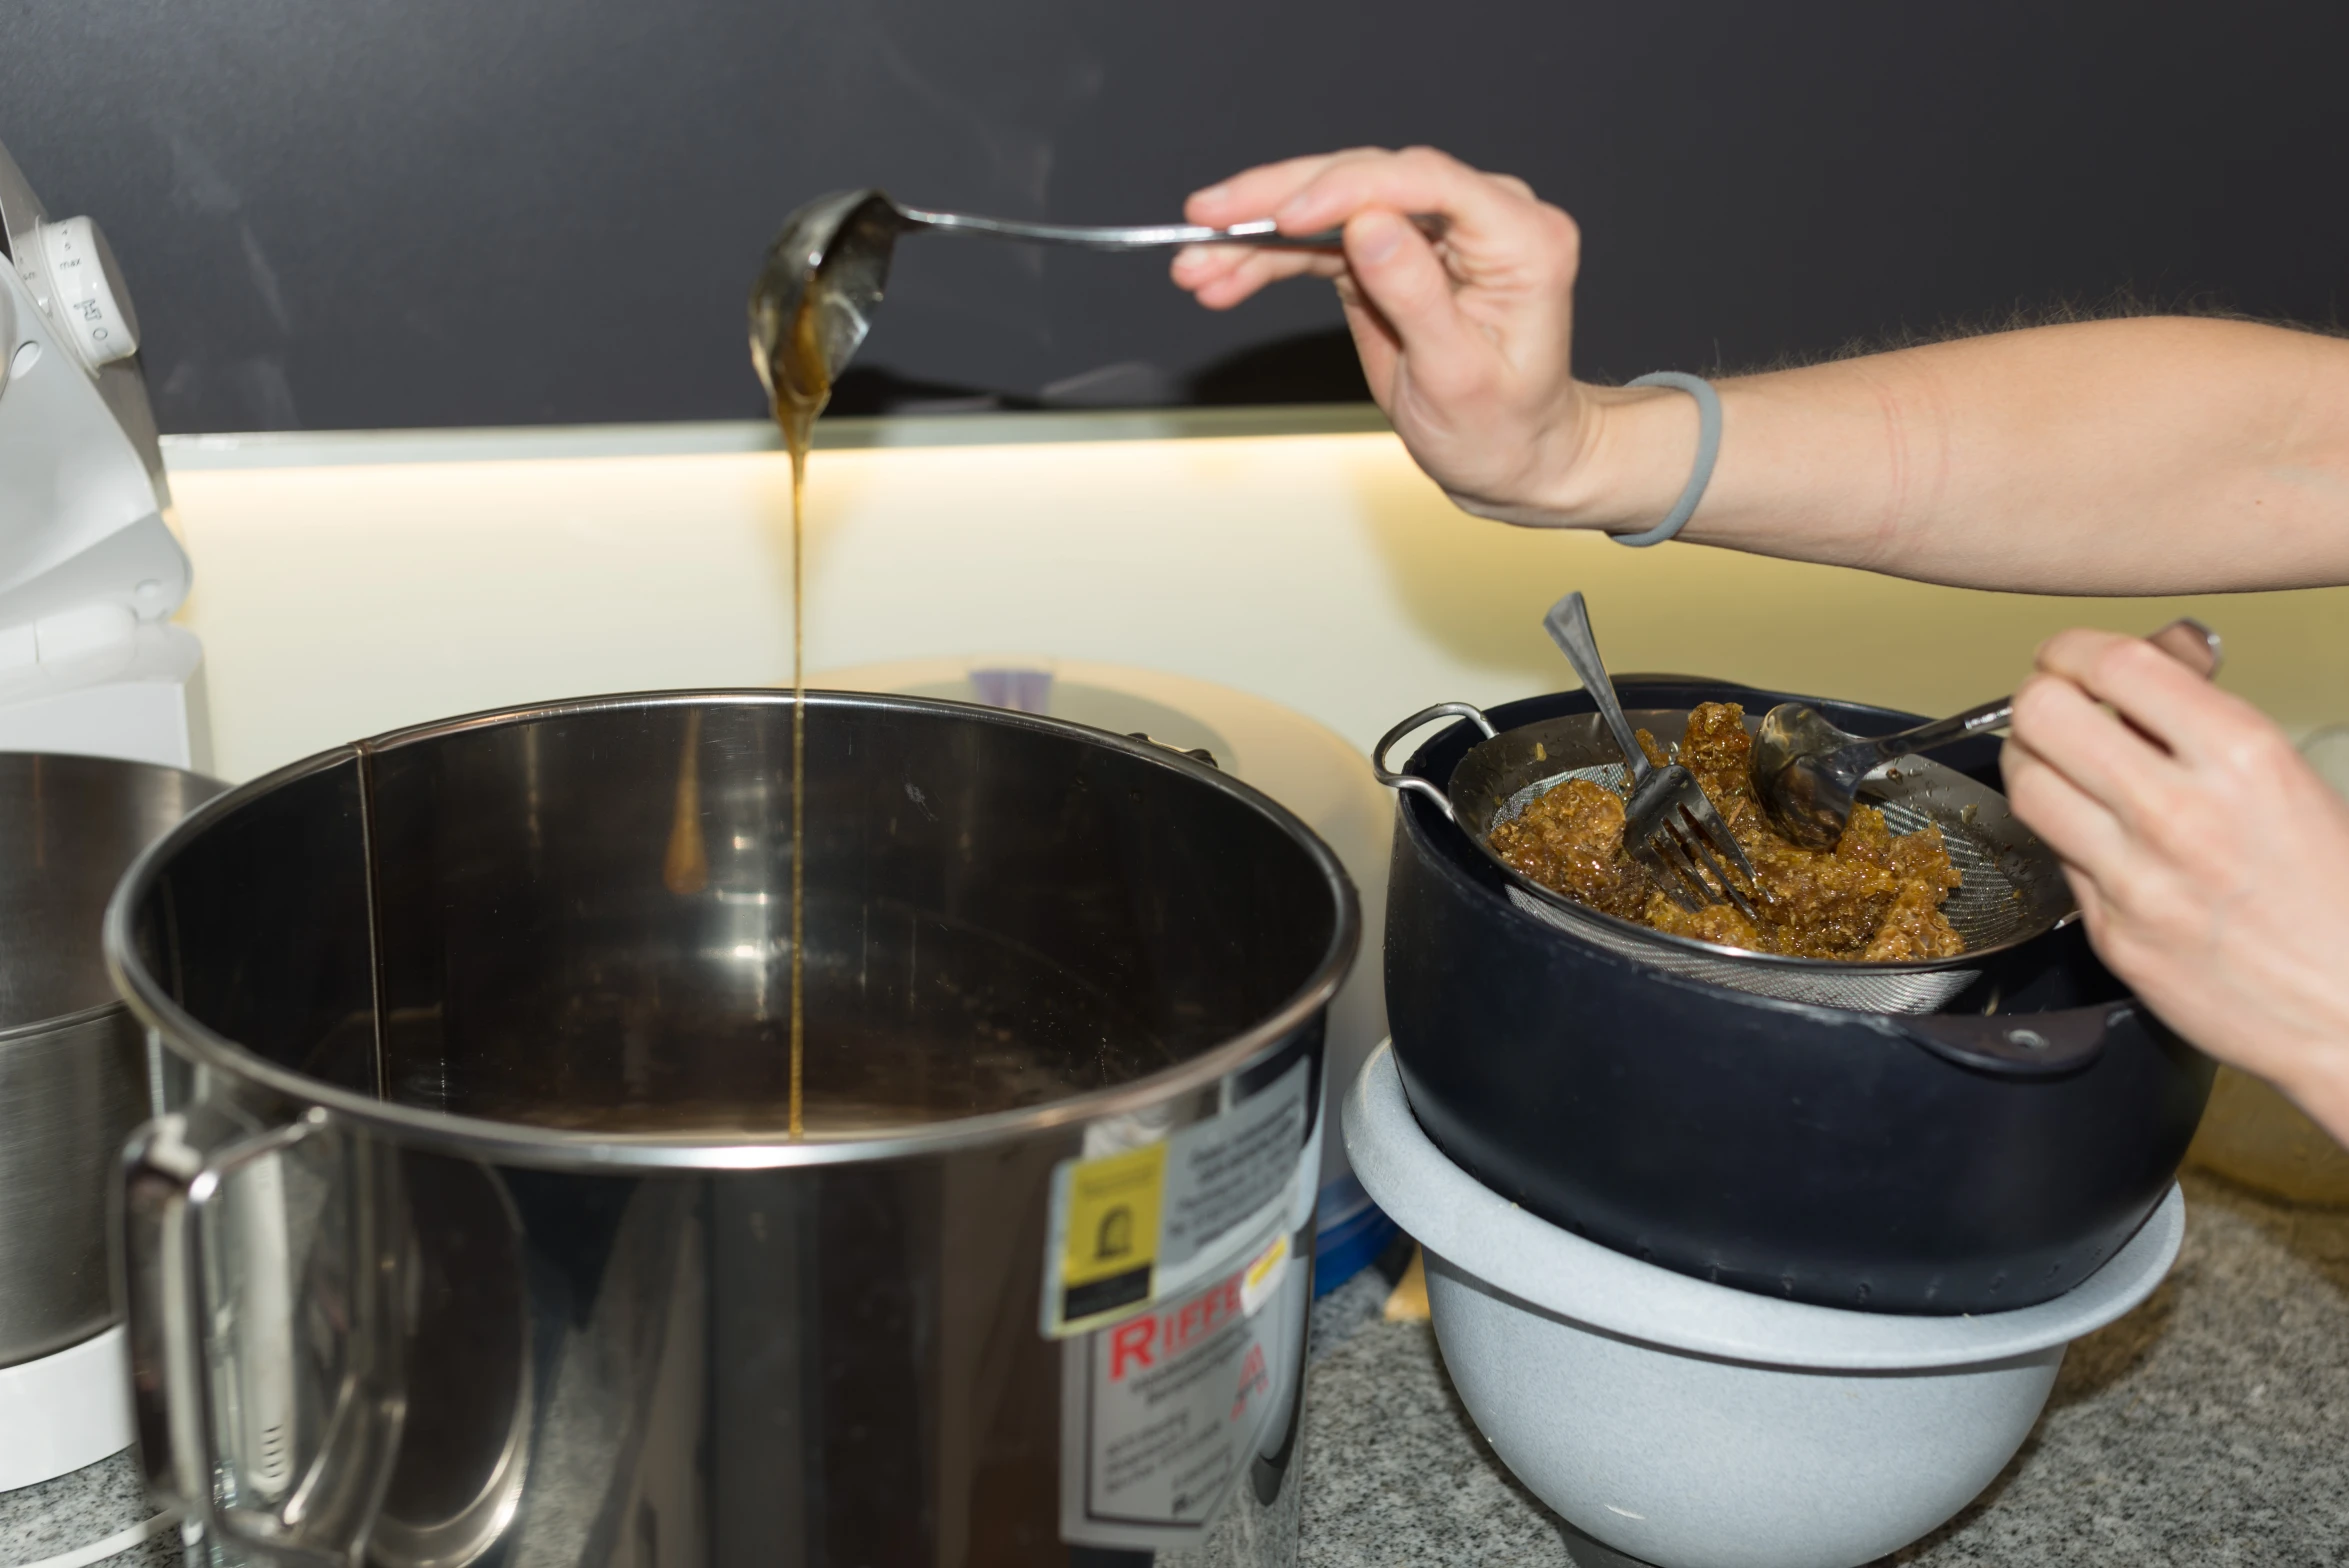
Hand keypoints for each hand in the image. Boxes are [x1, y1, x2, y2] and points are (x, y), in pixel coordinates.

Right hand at [1171, 148, 1602, 522]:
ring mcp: (1428, 230)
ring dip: (1255, 233)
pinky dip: (1265, 260)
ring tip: (1195, 263)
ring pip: (1329, 208)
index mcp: (1518, 236)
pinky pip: (1318, 243)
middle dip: (1277, 200)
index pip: (1424, 181)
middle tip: (1207, 219)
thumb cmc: (1503, 425)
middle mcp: (1476, 217)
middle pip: (1365, 180)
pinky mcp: (1387, 250)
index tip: (1285, 213)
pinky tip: (1219, 276)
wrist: (1509, 455)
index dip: (1348, 188)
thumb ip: (1416, 295)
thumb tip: (1369, 224)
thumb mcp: (1459, 376)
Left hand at [2003, 629, 2348, 1144]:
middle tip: (2053, 707)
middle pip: (2042, 716)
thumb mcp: (2289, 780)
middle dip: (2039, 699)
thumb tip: (2161, 660)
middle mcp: (2179, 813)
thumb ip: (2207, 719)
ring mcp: (2136, 878)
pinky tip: (2096, 836)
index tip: (2066, 656)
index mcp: (2242, 758)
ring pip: (2026, 786)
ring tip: (2060, 767)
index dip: (2072, 650)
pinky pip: (2053, 858)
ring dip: (2031, 763)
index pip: (2116, 665)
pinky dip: (2063, 834)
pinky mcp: (2108, 934)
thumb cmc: (2337, 899)